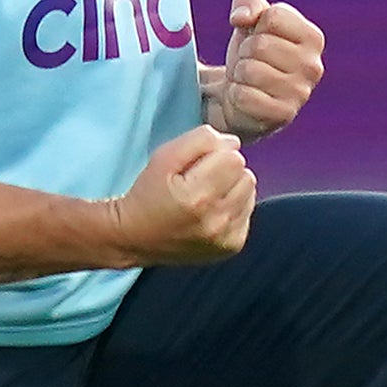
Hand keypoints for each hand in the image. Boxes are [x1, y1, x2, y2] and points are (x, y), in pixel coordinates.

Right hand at [113, 125, 254, 264]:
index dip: (215, 155)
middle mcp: (215, 220)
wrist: (135, 238)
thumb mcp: (163, 157)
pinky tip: (213, 212)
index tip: (197, 165)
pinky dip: (234, 208)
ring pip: (250, 193)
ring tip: (208, 195)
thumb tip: (233, 143)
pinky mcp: (231, 246)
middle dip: (227, 172)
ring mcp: (226, 237)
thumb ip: (199, 140)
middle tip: (202, 180)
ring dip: (233, 189)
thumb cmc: (148, 194)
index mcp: (197, 196)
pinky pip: (247, 213)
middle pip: (246, 175)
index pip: (234, 158)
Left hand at [201, 0, 324, 141]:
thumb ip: (248, 2)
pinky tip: (245, 97)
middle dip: (244, 52)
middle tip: (250, 62)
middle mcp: (313, 66)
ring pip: (250, 70)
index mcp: (313, 37)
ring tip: (247, 79)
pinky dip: (236, 95)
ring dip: (239, 74)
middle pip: (260, 44)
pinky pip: (244, 96)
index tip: (258, 38)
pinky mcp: (282, 116)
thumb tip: (242, 17)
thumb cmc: (250, 54)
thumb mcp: (249, 19)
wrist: (240, 95)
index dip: (254, 26)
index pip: (272, 16)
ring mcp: (300, 94)